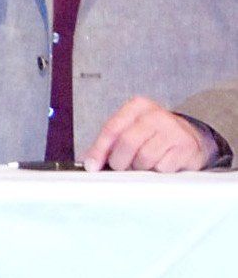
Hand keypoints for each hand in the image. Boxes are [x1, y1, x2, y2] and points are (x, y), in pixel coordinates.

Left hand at [82, 96, 217, 171]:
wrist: (189, 138)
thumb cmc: (152, 136)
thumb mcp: (129, 131)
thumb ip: (107, 144)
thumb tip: (89, 162)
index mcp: (137, 106)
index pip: (112, 129)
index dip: (99, 150)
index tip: (92, 166)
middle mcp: (156, 114)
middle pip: (127, 143)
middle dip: (120, 161)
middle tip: (123, 166)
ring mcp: (174, 130)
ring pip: (144, 158)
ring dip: (140, 167)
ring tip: (145, 162)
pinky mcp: (186, 148)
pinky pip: (162, 167)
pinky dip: (158, 171)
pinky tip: (162, 163)